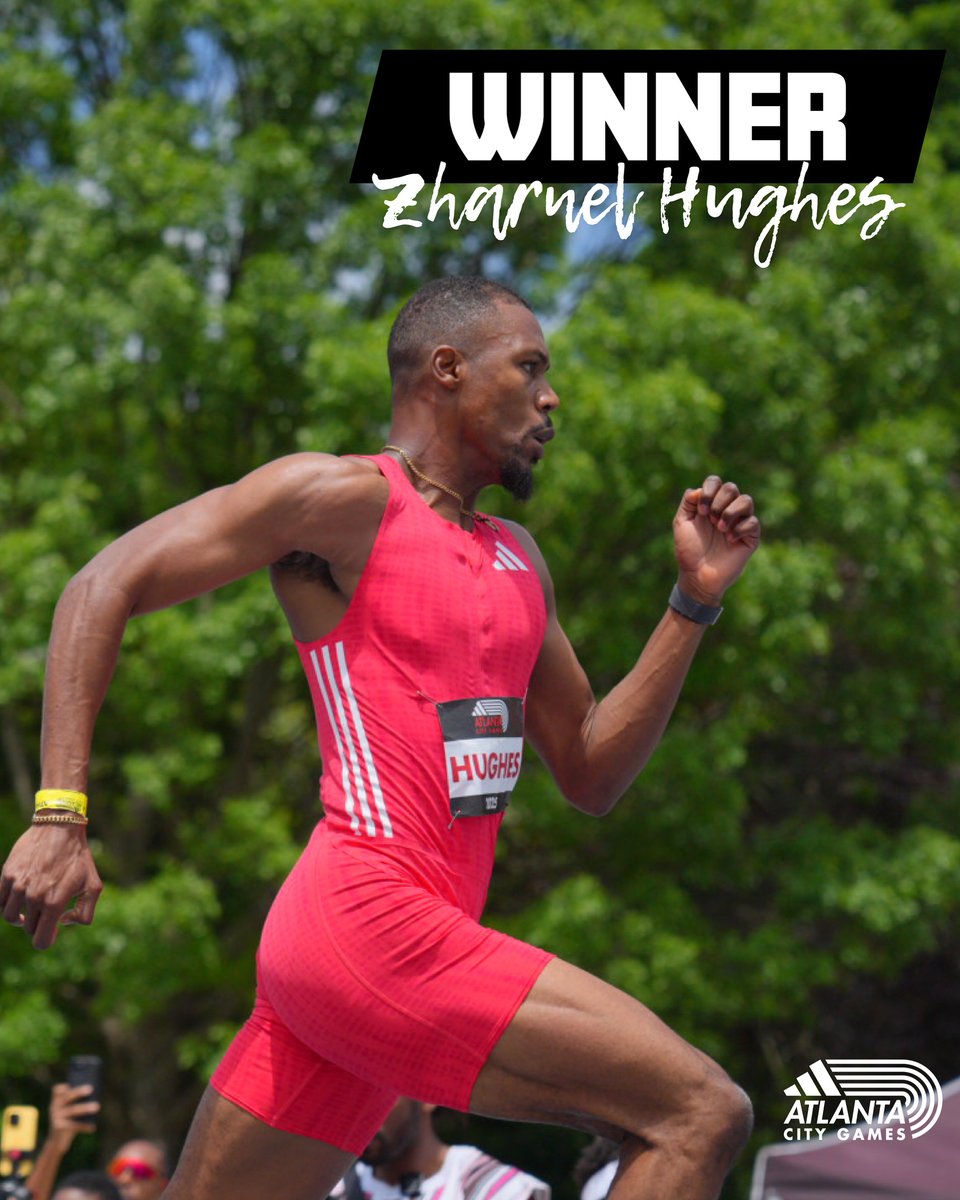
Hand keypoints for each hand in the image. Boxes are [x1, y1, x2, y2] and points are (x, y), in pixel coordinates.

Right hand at [0, 824, 102, 949]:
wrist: (60, 827)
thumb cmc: (78, 857)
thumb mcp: (94, 885)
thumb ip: (85, 913)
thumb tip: (63, 923)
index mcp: (55, 902)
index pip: (41, 940)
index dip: (45, 941)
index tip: (49, 934)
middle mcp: (34, 897)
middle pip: (29, 928)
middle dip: (38, 925)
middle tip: (46, 913)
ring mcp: (18, 886)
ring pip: (11, 917)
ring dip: (20, 917)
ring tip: (30, 911)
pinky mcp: (8, 875)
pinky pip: (1, 900)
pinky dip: (9, 904)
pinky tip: (20, 898)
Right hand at [48, 1081, 100, 1148]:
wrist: (56, 1144)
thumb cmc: (67, 1123)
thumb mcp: (69, 1112)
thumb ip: (75, 1102)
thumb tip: (96, 1090)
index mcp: (57, 1101)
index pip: (57, 1090)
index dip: (62, 1087)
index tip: (69, 1083)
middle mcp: (55, 1107)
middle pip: (67, 1097)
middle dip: (78, 1092)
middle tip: (91, 1089)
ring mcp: (57, 1118)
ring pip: (73, 1110)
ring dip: (86, 1108)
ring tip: (97, 1107)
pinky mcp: (59, 1128)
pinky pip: (75, 1126)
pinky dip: (85, 1126)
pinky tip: (93, 1128)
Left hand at [673, 476, 760, 603]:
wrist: (697, 575)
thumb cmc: (689, 550)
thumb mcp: (681, 523)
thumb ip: (688, 502)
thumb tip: (698, 489)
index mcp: (710, 504)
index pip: (716, 482)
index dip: (709, 491)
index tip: (700, 512)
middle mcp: (726, 510)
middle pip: (731, 488)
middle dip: (718, 502)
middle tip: (710, 520)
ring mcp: (740, 523)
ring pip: (746, 500)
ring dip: (731, 512)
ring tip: (720, 528)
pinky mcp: (750, 537)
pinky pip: (753, 522)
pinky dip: (739, 529)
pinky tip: (729, 540)